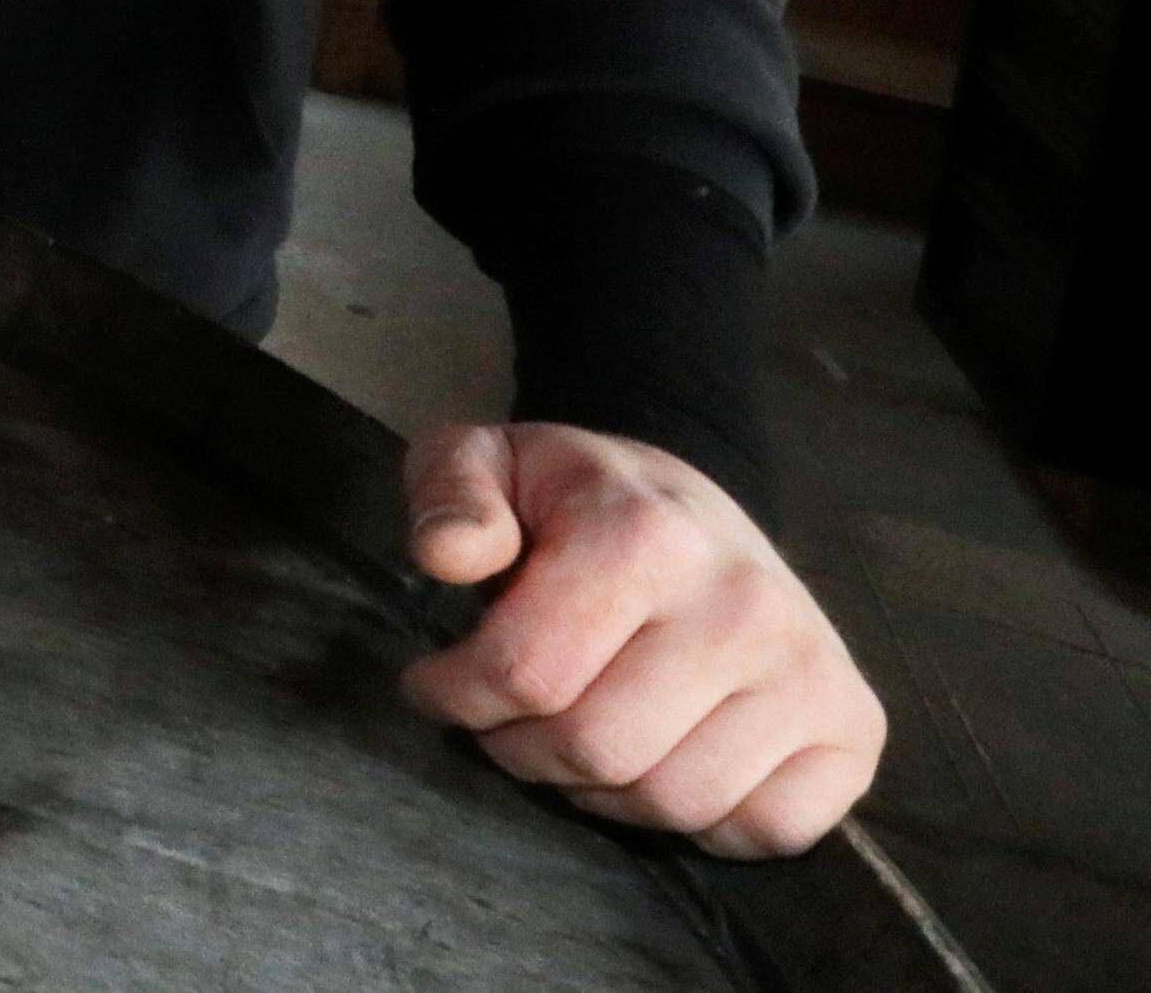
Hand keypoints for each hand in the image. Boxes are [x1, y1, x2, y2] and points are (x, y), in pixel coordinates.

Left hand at [402, 422, 883, 856]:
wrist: (692, 506)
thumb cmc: (575, 500)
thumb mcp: (483, 461)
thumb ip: (448, 493)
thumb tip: (448, 554)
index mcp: (649, 536)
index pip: (528, 672)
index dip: (455, 694)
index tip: (435, 683)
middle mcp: (745, 606)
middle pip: (596, 748)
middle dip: (519, 749)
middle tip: (502, 719)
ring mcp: (810, 670)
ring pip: (672, 802)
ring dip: (597, 793)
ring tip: (570, 738)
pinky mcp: (853, 727)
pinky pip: (766, 829)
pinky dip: (701, 824)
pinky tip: (659, 760)